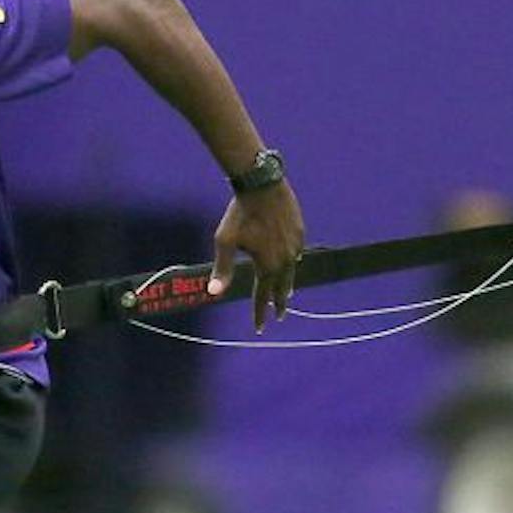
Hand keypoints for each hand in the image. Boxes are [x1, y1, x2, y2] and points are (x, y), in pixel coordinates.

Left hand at [208, 180, 305, 332]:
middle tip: (279, 316)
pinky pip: (297, 253)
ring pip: (292, 271)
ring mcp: (295, 245)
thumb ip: (222, 269)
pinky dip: (292, 262)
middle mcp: (285, 259)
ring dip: (287, 284)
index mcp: (267, 265)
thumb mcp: (225, 241)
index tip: (259, 328)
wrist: (262, 184)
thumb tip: (212, 294)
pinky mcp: (300, 231)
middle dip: (278, 304)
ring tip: (285, 294)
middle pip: (282, 288)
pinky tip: (291, 262)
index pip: (263, 297)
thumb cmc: (240, 213)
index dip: (260, 314)